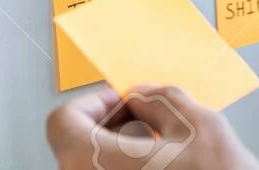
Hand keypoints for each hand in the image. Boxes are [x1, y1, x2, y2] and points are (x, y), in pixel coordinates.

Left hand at [47, 84, 258, 169]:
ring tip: (166, 147)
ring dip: (126, 150)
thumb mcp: (195, 122)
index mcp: (91, 162)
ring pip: (98, 166)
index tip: (126, 100)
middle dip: (116, 124)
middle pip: (79, 145)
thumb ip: (158, 98)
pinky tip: (169, 168)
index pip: (64, 120)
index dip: (97, 101)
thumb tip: (144, 96)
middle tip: (151, 119)